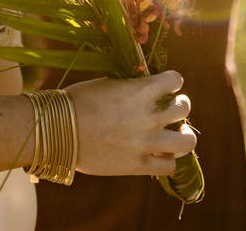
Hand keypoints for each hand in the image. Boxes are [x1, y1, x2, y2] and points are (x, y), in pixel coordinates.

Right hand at [64, 71, 197, 177]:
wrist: (58, 131)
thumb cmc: (78, 102)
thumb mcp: (108, 83)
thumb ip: (132, 86)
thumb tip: (146, 85)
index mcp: (141, 90)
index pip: (175, 80)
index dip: (172, 82)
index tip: (165, 86)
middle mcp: (149, 116)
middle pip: (184, 108)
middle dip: (179, 106)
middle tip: (170, 110)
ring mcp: (145, 142)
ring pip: (187, 141)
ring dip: (183, 135)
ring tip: (176, 134)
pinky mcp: (137, 165)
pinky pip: (169, 166)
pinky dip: (167, 159)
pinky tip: (159, 154)